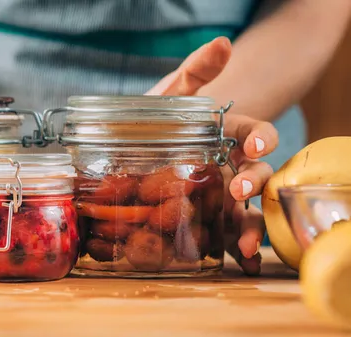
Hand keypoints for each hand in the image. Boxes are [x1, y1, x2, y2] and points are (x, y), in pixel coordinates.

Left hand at [146, 37, 278, 275]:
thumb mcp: (175, 91)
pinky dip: (233, 246)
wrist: (142, 137)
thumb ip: (196, 70)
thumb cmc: (161, 112)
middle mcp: (229, 163)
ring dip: (248, 226)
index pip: (254, 132)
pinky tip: (237, 263)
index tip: (255, 144)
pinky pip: (223, 230)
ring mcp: (218, 190)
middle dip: (254, 182)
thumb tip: (222, 43)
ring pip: (243, 207)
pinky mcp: (205, 211)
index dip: (262, 137)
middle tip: (241, 191)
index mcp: (226, 132)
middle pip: (255, 173)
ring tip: (243, 247)